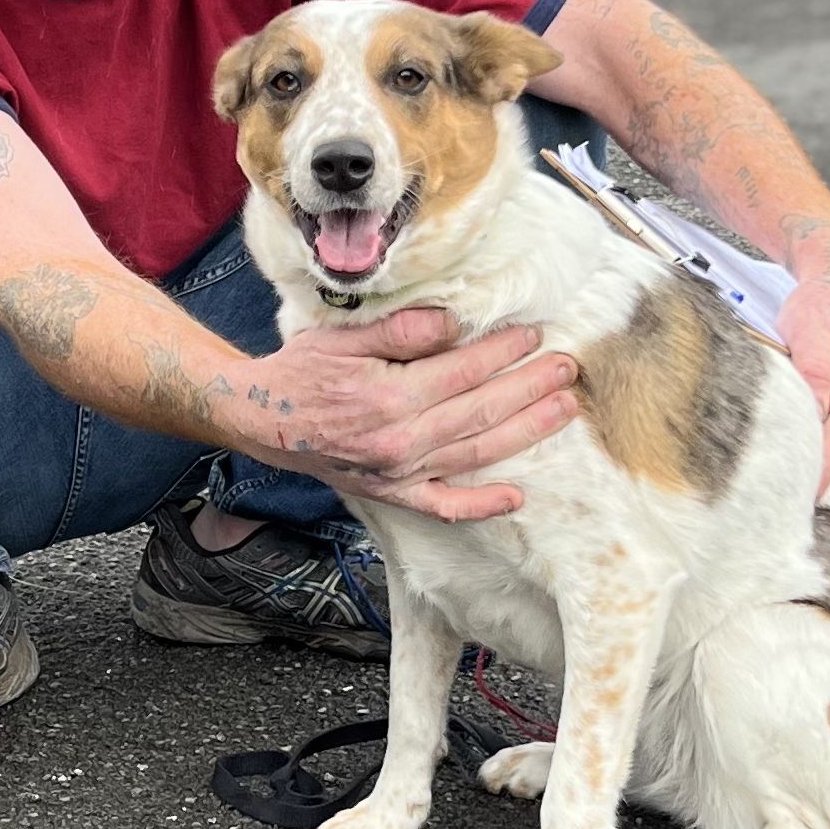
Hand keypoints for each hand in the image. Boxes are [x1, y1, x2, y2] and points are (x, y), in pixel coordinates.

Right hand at [232, 308, 578, 522]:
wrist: (262, 417)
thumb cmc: (302, 370)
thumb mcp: (345, 336)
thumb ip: (401, 330)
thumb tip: (454, 322)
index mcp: (389, 397)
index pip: (463, 371)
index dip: (502, 351)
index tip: (532, 335)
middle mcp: (400, 440)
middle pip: (481, 411)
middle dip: (530, 387)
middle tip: (567, 368)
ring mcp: (398, 472)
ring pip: (477, 454)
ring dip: (525, 432)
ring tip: (562, 410)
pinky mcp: (392, 493)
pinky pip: (443, 505)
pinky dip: (480, 505)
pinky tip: (516, 497)